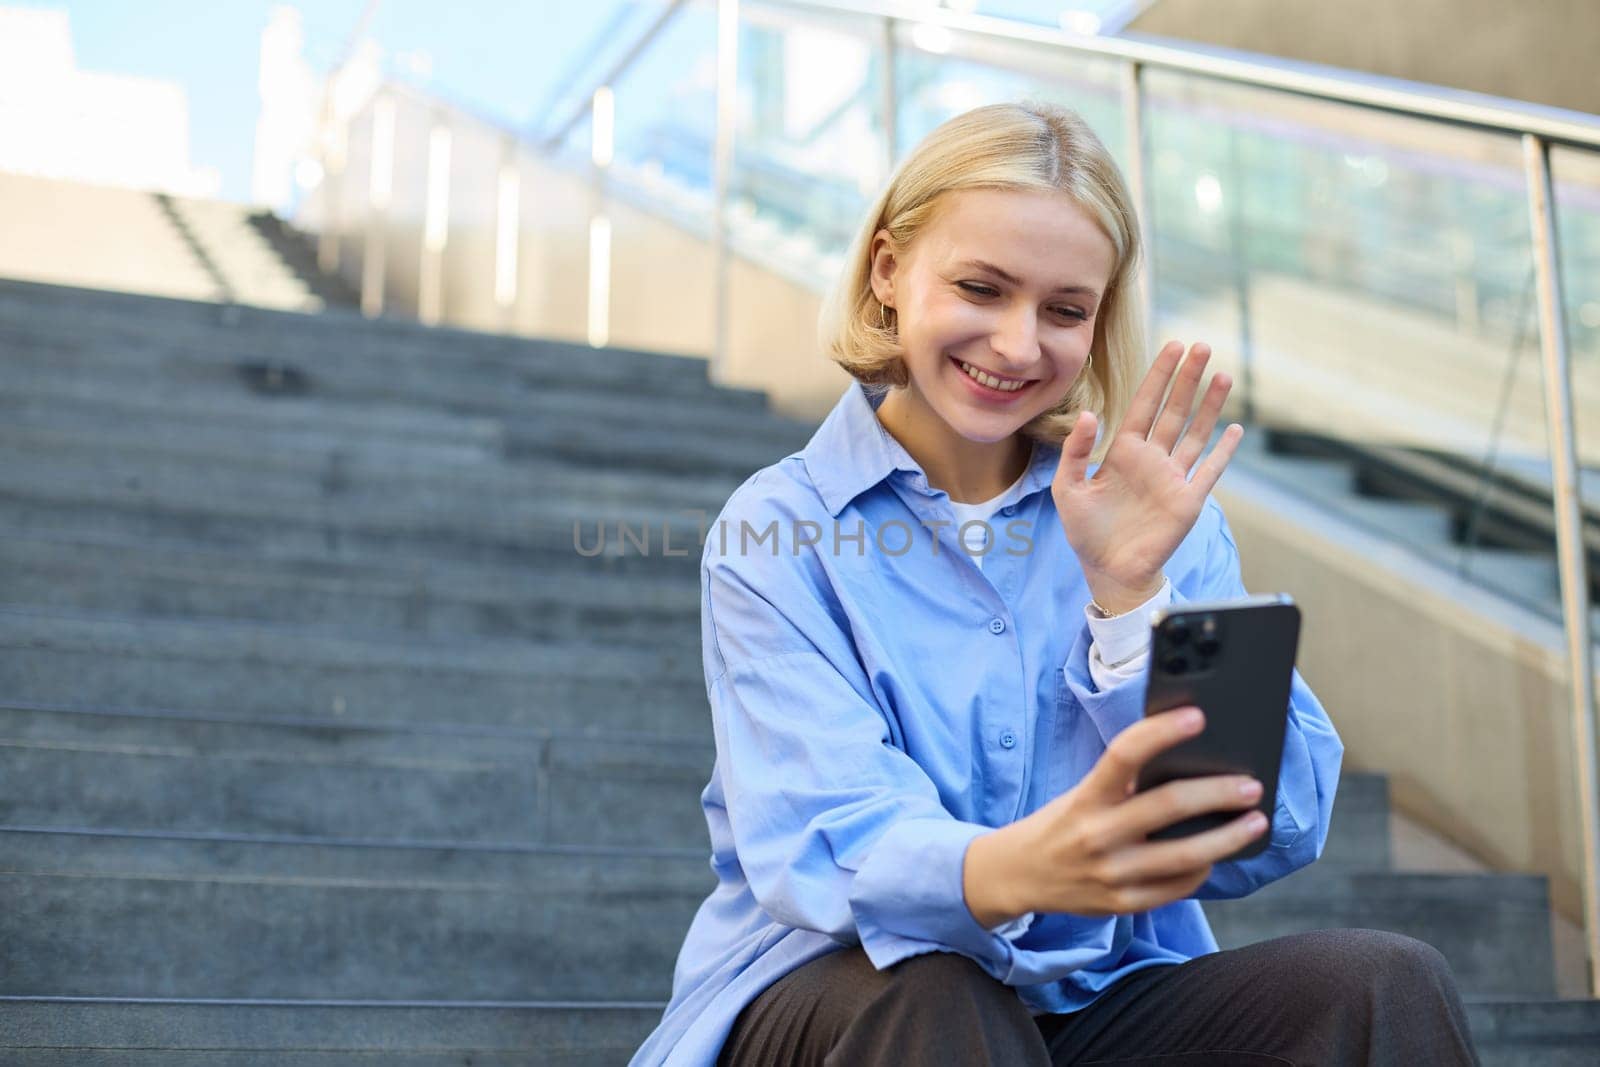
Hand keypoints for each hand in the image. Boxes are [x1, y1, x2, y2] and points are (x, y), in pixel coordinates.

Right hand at [986, 707, 1267, 919]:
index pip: (1124, 754)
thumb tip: (1188, 763)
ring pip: (1185, 856)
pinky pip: (1176, 887)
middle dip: (1218, 793)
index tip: (1197, 717)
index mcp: (1086, 797)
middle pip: (1168, 806)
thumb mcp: (1082, 794)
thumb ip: (1124, 783)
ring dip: (1228, 838)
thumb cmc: (1062, 823)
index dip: (1162, 732)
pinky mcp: (1122, 904)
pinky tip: (1216, 856)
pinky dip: (1203, 869)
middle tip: (1250, 785)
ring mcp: (1111, 873)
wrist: (1019, 873)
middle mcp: (1097, 834)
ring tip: (1255, 822)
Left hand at [1053, 341, 1242, 614]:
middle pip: (1174, 410)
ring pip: (1196, 433)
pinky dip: (1223, 451)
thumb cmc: (1086, 531)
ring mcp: (1173, 478)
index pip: (1145, 404)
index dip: (1159, 376)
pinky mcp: (1188, 501)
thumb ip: (1075, 452)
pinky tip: (1234, 429)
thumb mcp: (1068, 489)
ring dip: (1210, 405)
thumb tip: (1089, 414)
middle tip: (1202, 347)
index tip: (1173, 346)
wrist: (1108, 570)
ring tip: (1223, 375)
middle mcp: (1152, 459)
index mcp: (1124, 452)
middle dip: (1188, 379)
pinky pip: (1209, 470)